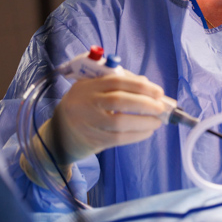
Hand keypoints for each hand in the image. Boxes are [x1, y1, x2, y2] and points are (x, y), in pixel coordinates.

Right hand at [21, 73, 166, 186]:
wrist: (60, 132)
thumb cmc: (84, 105)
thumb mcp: (92, 88)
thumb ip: (116, 84)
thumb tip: (148, 86)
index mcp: (88, 84)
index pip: (118, 81)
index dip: (141, 86)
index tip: (158, 92)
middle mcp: (86, 102)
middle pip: (119, 101)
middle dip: (145, 103)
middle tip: (161, 107)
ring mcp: (89, 122)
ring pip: (120, 122)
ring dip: (144, 122)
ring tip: (157, 121)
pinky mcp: (93, 140)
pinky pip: (118, 138)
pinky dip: (136, 135)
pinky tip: (147, 132)